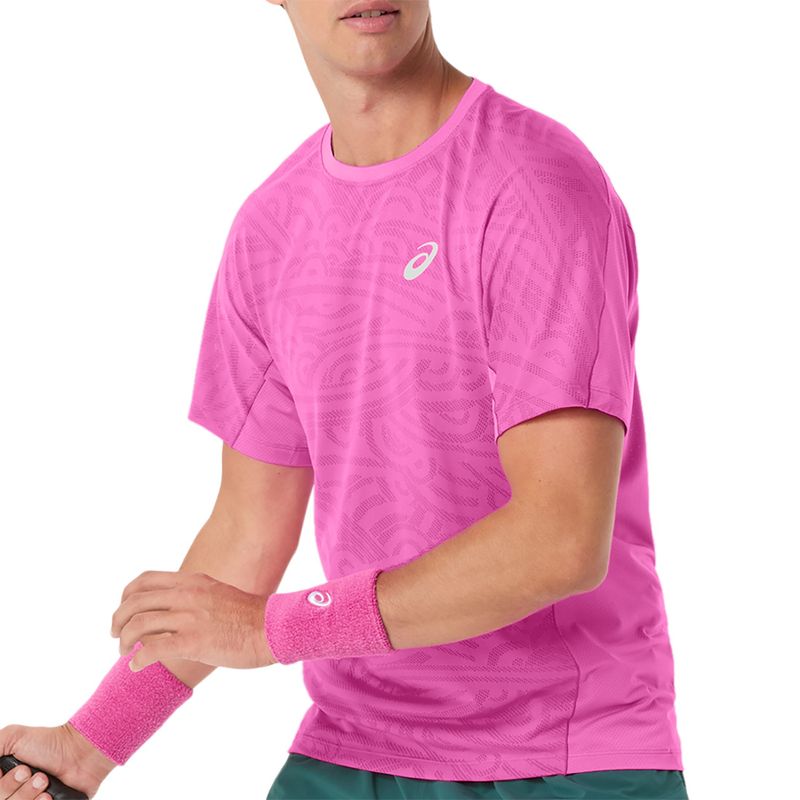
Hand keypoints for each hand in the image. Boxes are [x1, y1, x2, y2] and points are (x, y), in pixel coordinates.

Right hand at [0, 722, 114, 798]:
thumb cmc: (49, 743)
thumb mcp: (12, 737)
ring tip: (45, 782)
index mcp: (3, 780)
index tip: (21, 770)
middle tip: (35, 774)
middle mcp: (12, 794)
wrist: (81, 753)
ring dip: (29, 797)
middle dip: (18, 789)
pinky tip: (49, 797)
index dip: (3, 785)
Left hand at [110, 570, 277, 670]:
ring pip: (138, 624)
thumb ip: (194, 596)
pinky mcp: (193, 642)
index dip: (126, 595)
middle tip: (116, 635)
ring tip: (126, 652)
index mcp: (191, 581)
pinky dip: (139, 659)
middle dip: (118, 620)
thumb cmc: (248, 616)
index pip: (145, 580)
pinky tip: (138, 666)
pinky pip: (153, 649)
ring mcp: (189, 617)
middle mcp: (186, 595)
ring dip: (125, 640)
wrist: (271, 629)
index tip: (123, 610)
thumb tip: (173, 607)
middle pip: (135, 602)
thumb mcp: (216, 593)